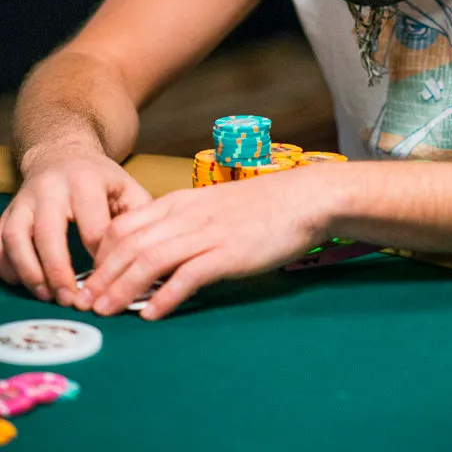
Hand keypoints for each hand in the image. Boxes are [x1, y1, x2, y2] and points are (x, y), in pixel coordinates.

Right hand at [0, 154, 151, 306]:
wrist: (62, 155)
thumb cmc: (100, 180)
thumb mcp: (127, 187)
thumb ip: (141, 217)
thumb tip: (150, 254)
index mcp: (86, 181)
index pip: (94, 227)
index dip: (103, 259)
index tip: (110, 281)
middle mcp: (51, 188)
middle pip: (49, 233)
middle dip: (59, 272)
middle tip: (72, 300)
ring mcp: (25, 200)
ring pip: (16, 238)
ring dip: (30, 272)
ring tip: (47, 296)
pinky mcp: (8, 212)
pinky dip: (7, 267)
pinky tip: (25, 284)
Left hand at [76, 169, 334, 319]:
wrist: (304, 198)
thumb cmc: (263, 205)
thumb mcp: (214, 206)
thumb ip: (185, 225)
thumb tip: (158, 256)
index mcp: (181, 202)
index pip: (125, 225)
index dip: (100, 255)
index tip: (90, 279)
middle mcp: (187, 215)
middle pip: (129, 244)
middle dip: (101, 276)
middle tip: (84, 304)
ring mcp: (207, 233)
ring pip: (150, 259)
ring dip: (122, 289)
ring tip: (105, 312)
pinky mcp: (228, 253)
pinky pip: (188, 275)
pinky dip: (165, 296)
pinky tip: (152, 314)